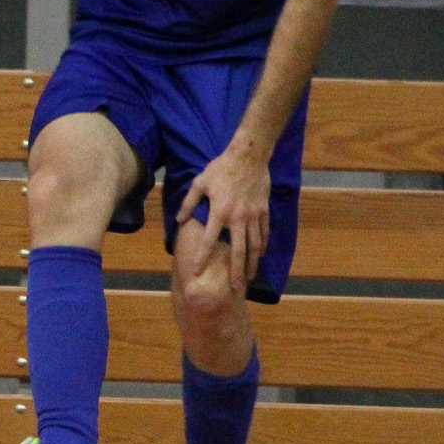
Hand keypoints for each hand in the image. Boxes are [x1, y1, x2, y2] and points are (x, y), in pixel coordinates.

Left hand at [176, 136, 270, 299]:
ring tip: (250, 277)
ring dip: (253, 263)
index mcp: (219, 213)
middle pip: (238, 252)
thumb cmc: (221, 168)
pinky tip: (260, 254)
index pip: (208, 241)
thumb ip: (189, 202)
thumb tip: (180, 219)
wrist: (249, 155)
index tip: (197, 273)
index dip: (202, 258)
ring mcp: (253, 216)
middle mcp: (237, 219)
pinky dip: (262, 245)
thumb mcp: (200, 182)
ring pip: (254, 246)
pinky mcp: (264, 210)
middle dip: (236, 272)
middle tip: (236, 288)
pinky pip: (264, 232)